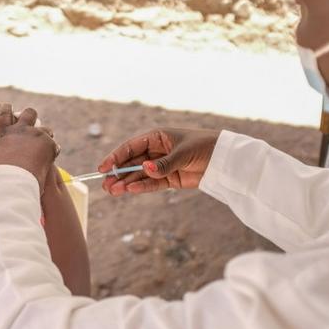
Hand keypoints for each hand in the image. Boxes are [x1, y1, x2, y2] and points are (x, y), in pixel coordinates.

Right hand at [0, 103, 58, 190]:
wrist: (10, 183)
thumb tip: (3, 157)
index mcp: (1, 131)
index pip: (5, 111)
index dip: (8, 109)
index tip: (9, 108)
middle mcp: (19, 128)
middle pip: (29, 112)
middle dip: (32, 117)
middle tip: (32, 128)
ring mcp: (35, 134)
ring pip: (46, 129)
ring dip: (45, 136)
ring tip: (42, 150)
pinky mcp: (49, 144)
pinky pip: (54, 145)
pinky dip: (52, 152)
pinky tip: (48, 161)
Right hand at [99, 128, 218, 196]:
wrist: (225, 160)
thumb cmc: (205, 147)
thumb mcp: (184, 152)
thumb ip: (164, 163)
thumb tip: (146, 169)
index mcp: (156, 137)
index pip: (130, 147)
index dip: (115, 157)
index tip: (103, 167)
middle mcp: (155, 151)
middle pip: (131, 163)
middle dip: (118, 173)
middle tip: (105, 185)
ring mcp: (161, 166)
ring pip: (139, 175)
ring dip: (126, 183)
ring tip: (112, 191)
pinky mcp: (169, 179)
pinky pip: (151, 184)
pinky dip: (141, 187)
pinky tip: (129, 191)